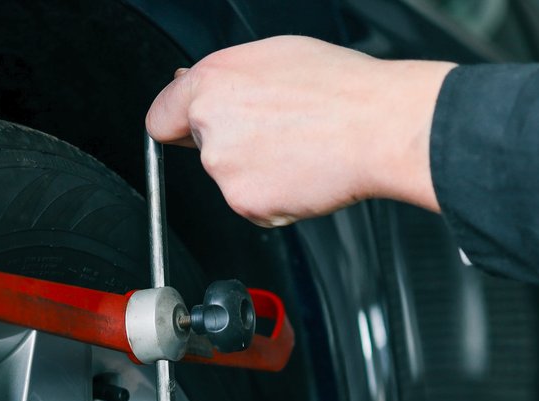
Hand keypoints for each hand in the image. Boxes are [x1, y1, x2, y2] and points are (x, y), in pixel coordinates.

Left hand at [145, 36, 454, 225]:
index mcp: (211, 83)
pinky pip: (253, 206)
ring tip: (298, 148)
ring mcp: (225, 170)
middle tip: (276, 132)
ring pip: (229, 178)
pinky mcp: (246, 203)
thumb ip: (226, 77)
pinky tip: (302, 172)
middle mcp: (210, 127)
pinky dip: (274, 197)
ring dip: (255, 172)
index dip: (178, 125)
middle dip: (232, 144)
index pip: (161, 118)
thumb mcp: (275, 56)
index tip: (186, 131)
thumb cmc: (339, 89)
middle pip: (202, 149)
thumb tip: (193, 83)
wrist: (378, 128)